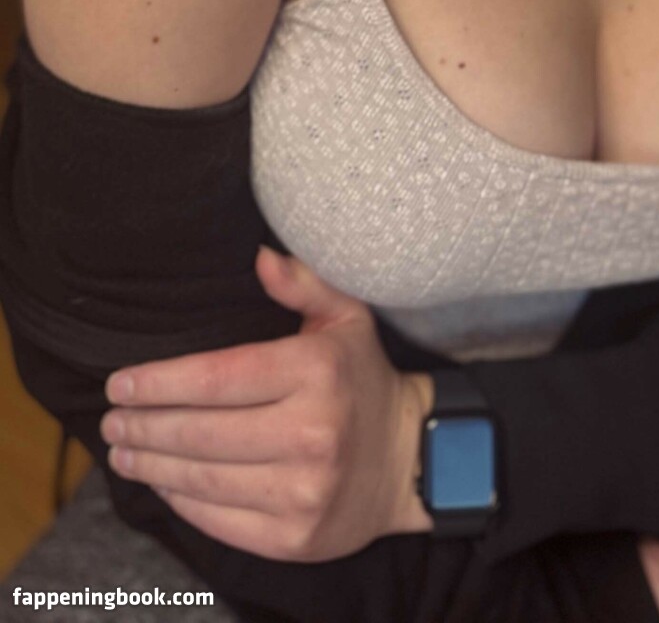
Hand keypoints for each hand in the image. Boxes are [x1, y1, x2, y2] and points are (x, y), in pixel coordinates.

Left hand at [98, 245, 435, 560]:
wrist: (410, 461)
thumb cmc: (362, 380)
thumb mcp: (346, 318)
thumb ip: (301, 283)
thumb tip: (259, 257)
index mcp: (316, 372)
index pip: (216, 378)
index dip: (159, 383)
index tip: (120, 384)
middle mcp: (311, 433)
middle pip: (200, 433)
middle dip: (143, 427)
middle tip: (111, 422)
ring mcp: (303, 492)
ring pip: (202, 481)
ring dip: (152, 467)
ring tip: (123, 452)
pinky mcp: (295, 538)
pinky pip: (219, 521)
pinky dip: (182, 503)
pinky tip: (162, 484)